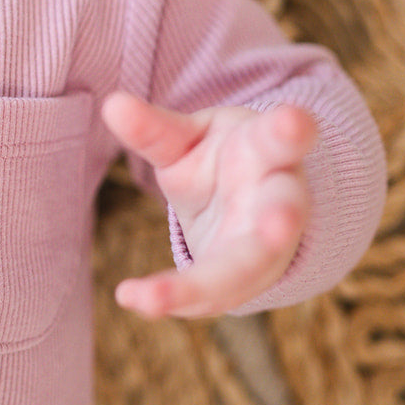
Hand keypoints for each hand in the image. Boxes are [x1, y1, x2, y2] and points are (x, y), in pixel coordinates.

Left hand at [102, 92, 316, 318]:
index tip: (293, 119)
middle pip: (283, 215)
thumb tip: (111, 105)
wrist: (250, 204)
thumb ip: (155, 129)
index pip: (281, 139)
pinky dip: (172, 300)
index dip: (290, 130)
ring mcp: (265, 250)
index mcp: (270, 152)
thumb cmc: (223, 159)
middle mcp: (279, 202)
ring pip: (243, 271)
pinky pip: (209, 296)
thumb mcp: (193, 138)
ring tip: (155, 300)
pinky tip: (131, 298)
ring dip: (204, 287)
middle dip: (280, 224)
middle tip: (279, 227)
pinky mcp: (241, 282)